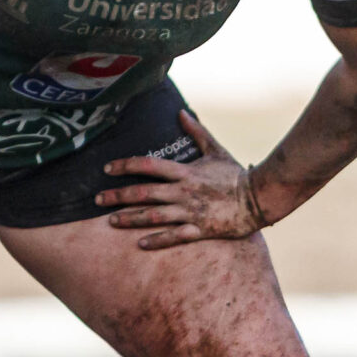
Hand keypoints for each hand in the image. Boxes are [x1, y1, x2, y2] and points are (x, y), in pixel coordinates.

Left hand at [95, 110, 264, 249]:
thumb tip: (181, 112)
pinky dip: (157, 240)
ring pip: (154, 216)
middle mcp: (184, 192)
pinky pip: (174, 237)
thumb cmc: (236, 175)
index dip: (125, 166)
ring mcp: (191, 212)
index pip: (148, 166)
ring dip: (130, 219)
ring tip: (112, 221)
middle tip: (97, 200)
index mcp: (185, 172)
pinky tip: (140, 243)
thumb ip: (196, 132)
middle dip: (118, 196)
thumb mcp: (216, 150)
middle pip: (143, 193)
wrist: (259, 198)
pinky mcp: (200, 230)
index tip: (107, 169)